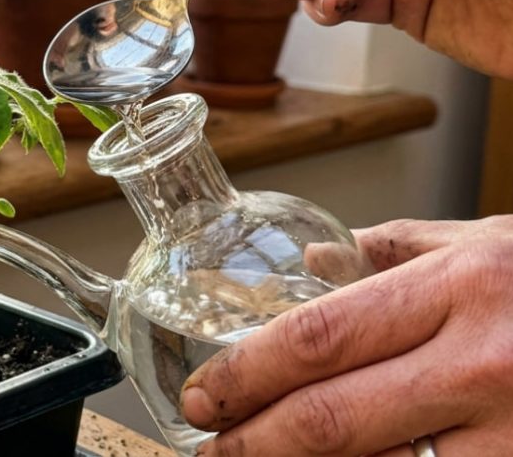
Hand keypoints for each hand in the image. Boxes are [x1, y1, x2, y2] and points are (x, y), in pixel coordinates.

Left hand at [181, 215, 512, 454]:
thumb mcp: (487, 246)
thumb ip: (395, 251)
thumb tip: (312, 263)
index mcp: (459, 286)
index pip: (318, 336)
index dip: (244, 374)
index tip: (200, 394)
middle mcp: (481, 361)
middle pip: (330, 417)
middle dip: (252, 440)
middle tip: (211, 447)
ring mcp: (507, 433)